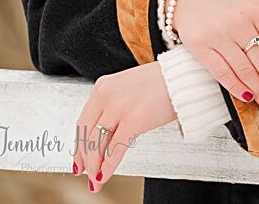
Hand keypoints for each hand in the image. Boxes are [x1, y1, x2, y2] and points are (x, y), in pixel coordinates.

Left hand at [71, 62, 173, 192]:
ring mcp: (118, 107)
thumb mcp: (126, 90)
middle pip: (86, 133)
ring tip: (95, 180)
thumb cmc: (158, 85)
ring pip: (97, 142)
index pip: (83, 121)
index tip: (78, 158)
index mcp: (102, 87)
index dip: (79, 144)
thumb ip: (113, 107)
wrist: (180, 78)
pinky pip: (115, 148)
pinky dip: (108, 165)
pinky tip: (104, 175)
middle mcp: (105, 95)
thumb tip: (106, 134)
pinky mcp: (133, 119)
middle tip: (84, 173)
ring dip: (94, 165)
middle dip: (83, 158)